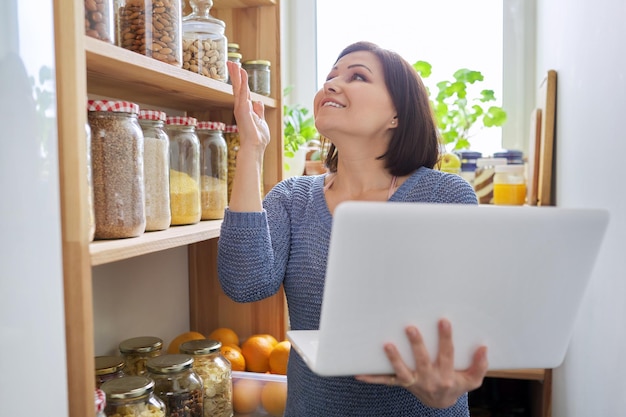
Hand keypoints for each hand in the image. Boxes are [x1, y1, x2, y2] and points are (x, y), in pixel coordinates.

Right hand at [227, 60, 269, 151]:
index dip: (240, 79)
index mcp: (246, 107)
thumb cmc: (258, 137)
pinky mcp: (243, 111)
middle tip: (230, 62)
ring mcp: (241, 108)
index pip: (243, 90)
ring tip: (234, 65)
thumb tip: (257, 102)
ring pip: (239, 88)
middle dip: (234, 74)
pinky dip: (242, 85)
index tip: (237, 67)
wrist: (255, 146)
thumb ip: (259, 111)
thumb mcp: (261, 120)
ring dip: (236, 76)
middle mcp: (241, 106)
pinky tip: (241, 75)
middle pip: (238, 87)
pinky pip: (243, 94)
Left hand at [355, 319, 487, 408]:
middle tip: (410, 328)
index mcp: (447, 376)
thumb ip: (479, 366)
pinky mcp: (402, 384)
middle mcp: (429, 379)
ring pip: (402, 372)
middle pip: (422, 361)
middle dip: (416, 345)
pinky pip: (386, 381)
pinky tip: (358, 373)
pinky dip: (372, 378)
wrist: (440, 404)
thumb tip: (483, 348)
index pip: (447, 354)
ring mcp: (413, 382)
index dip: (445, 338)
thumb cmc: (455, 385)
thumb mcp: (471, 380)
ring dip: (394, 359)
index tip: (443, 321)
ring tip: (386, 345)